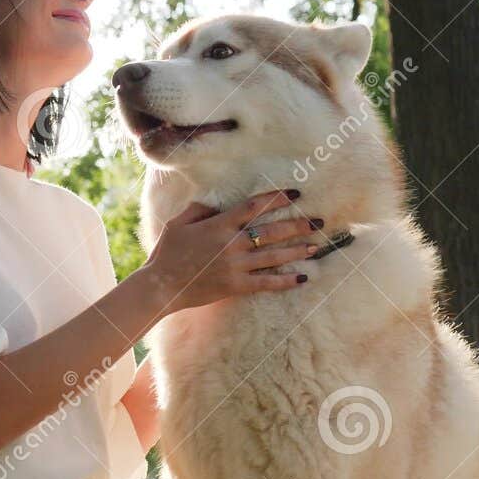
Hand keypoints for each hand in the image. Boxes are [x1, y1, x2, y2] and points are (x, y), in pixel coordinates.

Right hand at [143, 189, 320, 314]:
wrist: (161, 286)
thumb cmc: (167, 253)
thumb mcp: (178, 224)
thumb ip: (199, 209)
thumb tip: (216, 202)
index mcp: (219, 224)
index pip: (254, 206)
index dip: (276, 198)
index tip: (295, 192)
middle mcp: (232, 243)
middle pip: (272, 231)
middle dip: (298, 225)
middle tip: (318, 221)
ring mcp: (235, 266)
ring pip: (274, 256)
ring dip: (298, 250)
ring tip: (316, 246)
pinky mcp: (236, 285)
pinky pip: (266, 282)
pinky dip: (286, 280)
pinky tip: (303, 277)